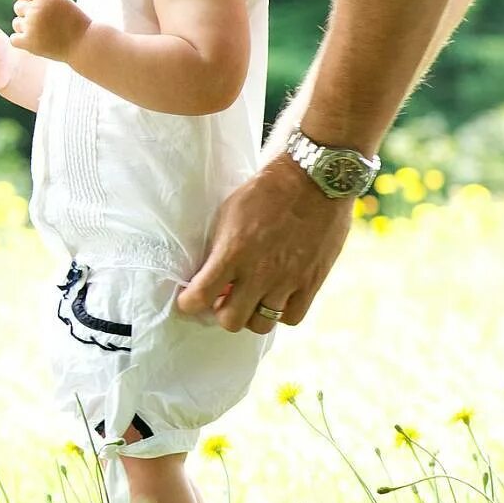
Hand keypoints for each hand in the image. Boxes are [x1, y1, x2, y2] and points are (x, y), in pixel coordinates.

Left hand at [8, 0, 88, 61]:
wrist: (84, 44)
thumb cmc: (73, 21)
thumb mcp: (60, 2)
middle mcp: (37, 9)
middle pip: (19, 7)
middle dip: (29, 12)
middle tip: (46, 21)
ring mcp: (32, 26)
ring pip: (17, 23)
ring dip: (26, 28)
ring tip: (45, 32)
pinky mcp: (29, 43)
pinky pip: (14, 39)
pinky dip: (22, 41)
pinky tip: (36, 41)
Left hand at [176, 155, 356, 332]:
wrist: (314, 178)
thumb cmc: (265, 190)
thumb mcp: (229, 213)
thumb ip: (219, 248)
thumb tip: (207, 274)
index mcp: (232, 252)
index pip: (199, 297)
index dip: (189, 303)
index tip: (189, 299)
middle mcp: (259, 272)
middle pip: (231, 321)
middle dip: (222, 312)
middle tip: (224, 298)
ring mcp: (288, 280)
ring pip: (262, 325)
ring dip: (252, 314)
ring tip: (252, 298)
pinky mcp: (312, 281)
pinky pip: (292, 318)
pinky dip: (282, 313)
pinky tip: (278, 297)